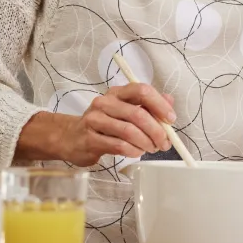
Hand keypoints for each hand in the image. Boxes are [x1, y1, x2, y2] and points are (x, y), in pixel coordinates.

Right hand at [59, 84, 176, 166]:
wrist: (70, 137)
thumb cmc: (105, 123)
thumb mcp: (126, 110)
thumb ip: (148, 105)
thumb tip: (170, 102)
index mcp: (118, 92)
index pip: (142, 90)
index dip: (160, 104)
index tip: (171, 119)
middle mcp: (105, 102)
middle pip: (138, 114)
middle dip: (156, 130)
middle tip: (165, 143)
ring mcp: (95, 120)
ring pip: (129, 131)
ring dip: (146, 142)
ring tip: (152, 148)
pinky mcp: (89, 139)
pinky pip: (118, 145)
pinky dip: (133, 150)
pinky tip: (137, 152)